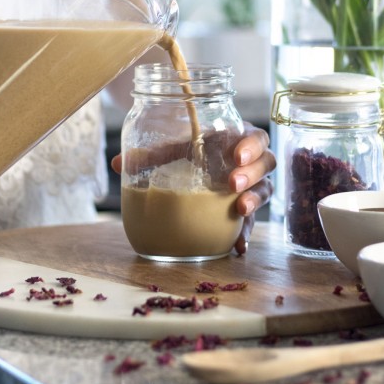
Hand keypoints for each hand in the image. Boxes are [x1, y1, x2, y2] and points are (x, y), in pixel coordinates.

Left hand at [111, 121, 275, 256]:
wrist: (201, 164)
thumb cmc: (193, 148)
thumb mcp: (176, 148)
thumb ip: (153, 154)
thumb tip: (117, 163)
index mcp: (239, 138)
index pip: (257, 138)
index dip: (252, 145)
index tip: (236, 154)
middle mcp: (251, 162)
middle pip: (267, 164)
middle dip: (252, 173)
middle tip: (232, 183)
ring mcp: (252, 186)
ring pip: (266, 190)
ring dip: (254, 199)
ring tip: (239, 209)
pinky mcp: (246, 209)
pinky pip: (253, 221)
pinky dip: (247, 233)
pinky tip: (238, 246)